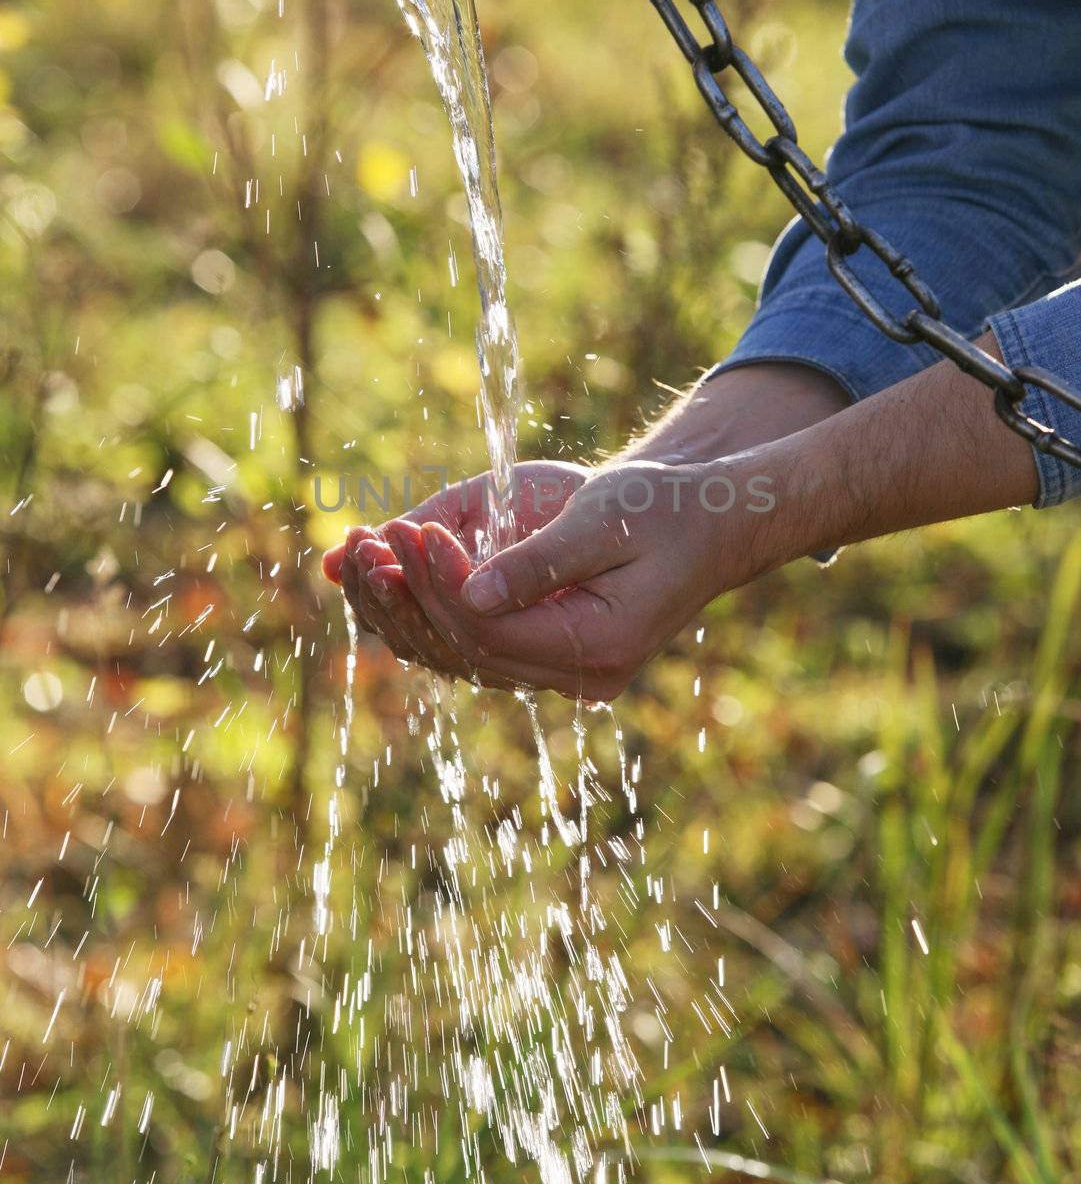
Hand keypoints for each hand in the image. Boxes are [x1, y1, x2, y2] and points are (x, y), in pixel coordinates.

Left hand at [332, 456, 776, 701]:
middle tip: (360, 539)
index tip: (408, 527)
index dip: (439, 583)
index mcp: (599, 647)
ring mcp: (557, 669)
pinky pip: (466, 640)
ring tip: (354, 551)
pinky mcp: (540, 648)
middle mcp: (575, 675)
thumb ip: (539, 561)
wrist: (710, 522)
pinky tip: (381, 570)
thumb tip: (471, 593)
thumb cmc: (664, 509)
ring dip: (399, 605)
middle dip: (404, 594)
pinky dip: (420, 607)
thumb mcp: (605, 521)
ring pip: (455, 653)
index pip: (491, 630)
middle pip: (463, 650)